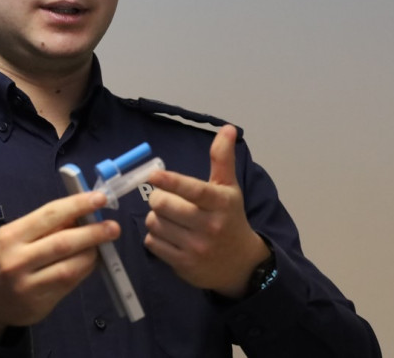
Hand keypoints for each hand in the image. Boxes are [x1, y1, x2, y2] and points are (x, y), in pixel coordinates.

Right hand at [0, 191, 119, 341]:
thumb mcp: (12, 236)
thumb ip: (43, 228)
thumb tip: (80, 215)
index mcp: (11, 236)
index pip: (50, 215)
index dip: (78, 204)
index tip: (99, 198)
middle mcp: (18, 261)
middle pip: (64, 243)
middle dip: (93, 233)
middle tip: (113, 227)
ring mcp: (29, 285)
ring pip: (71, 267)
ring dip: (92, 254)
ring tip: (103, 245)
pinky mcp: (39, 304)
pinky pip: (69, 284)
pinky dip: (84, 271)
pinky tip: (90, 262)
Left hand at [144, 124, 269, 297]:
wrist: (240, 264)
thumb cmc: (230, 218)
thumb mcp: (229, 189)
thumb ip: (223, 159)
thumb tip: (227, 128)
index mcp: (220, 203)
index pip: (194, 190)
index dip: (171, 181)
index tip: (153, 174)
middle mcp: (209, 226)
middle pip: (164, 205)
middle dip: (157, 198)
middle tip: (161, 197)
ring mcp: (196, 248)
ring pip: (155, 224)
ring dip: (155, 217)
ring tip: (168, 217)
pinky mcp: (183, 265)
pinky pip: (153, 244)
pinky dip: (154, 237)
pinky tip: (168, 235)